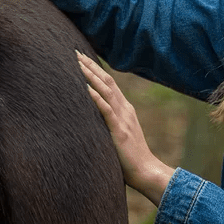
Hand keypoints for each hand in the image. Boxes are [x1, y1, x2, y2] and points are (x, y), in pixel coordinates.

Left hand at [77, 51, 173, 206]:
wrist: (147, 171)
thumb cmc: (131, 157)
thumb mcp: (121, 133)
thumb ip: (111, 122)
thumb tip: (95, 116)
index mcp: (125, 109)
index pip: (109, 83)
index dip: (96, 69)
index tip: (82, 58)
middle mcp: (125, 109)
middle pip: (106, 81)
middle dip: (91, 66)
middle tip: (75, 52)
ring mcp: (123, 119)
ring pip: (106, 91)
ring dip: (91, 76)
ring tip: (78, 64)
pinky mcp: (119, 131)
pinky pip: (107, 111)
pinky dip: (96, 98)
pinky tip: (86, 89)